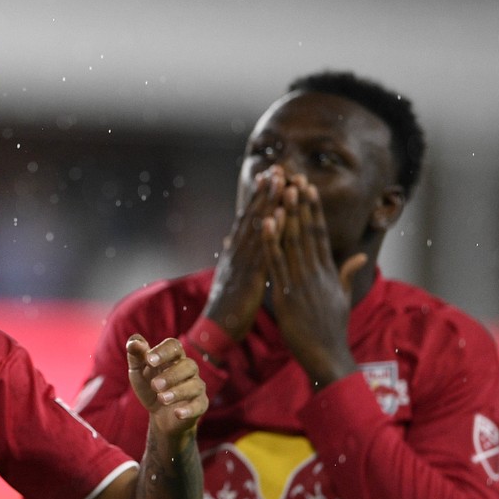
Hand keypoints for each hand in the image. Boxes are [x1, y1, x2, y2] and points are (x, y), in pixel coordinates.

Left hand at [126, 335, 206, 436]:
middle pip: (188, 365)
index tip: (149, 360)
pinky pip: (200, 405)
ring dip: (178, 391)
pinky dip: (189, 410)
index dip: (163, 351)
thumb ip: (135, 355)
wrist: (160, 416)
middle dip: (171, 375)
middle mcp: (188, 370)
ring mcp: (196, 387)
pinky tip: (177, 413)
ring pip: (195, 385)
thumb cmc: (149, 388)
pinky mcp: (200, 405)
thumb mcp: (138, 371)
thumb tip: (134, 343)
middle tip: (154, 385)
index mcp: (173, 357)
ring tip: (161, 398)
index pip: (174, 346)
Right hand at [203, 165, 283, 341]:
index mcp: (236, 252)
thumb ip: (232, 256)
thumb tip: (228, 239)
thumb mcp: (230, 276)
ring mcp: (242, 261)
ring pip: (258, 227)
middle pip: (253, 216)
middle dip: (265, 192)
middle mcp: (238, 252)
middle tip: (276, 169)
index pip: (250, 220)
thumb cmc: (228, 304)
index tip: (269, 177)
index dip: (259, 198)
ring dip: (269, 203)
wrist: (218, 328)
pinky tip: (279, 215)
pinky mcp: (250, 275)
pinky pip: (263, 248)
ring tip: (279, 182)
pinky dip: (271, 230)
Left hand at [263, 175, 365, 388]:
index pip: (319, 233)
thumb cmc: (333, 328)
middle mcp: (315, 272)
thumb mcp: (342, 297)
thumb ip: (348, 273)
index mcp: (327, 272)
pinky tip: (266, 221)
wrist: (327, 354)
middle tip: (295, 176)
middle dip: (300, 203)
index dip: (313, 209)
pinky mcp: (286, 294)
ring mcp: (301, 282)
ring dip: (287, 214)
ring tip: (283, 190)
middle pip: (307, 231)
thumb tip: (358, 255)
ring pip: (292, 241)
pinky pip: (276, 262)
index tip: (308, 188)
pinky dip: (271, 240)